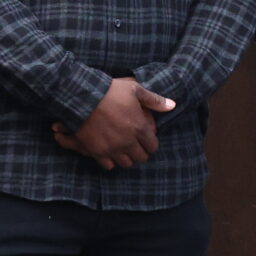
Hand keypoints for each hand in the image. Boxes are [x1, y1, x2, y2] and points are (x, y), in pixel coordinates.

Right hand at [58, 77, 174, 168]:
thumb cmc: (110, 91)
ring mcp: (112, 148)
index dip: (150, 143)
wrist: (82, 97)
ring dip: (126, 157)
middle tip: (135, 145)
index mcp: (139, 127)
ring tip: (122, 149)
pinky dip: (110, 161)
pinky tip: (109, 152)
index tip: (146, 139)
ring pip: (126, 163)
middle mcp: (128, 141)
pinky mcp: (97, 152)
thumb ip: (154, 100)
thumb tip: (172, 105)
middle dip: (140, 152)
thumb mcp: (135, 90)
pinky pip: (109, 166)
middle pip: (141, 158)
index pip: (153, 146)